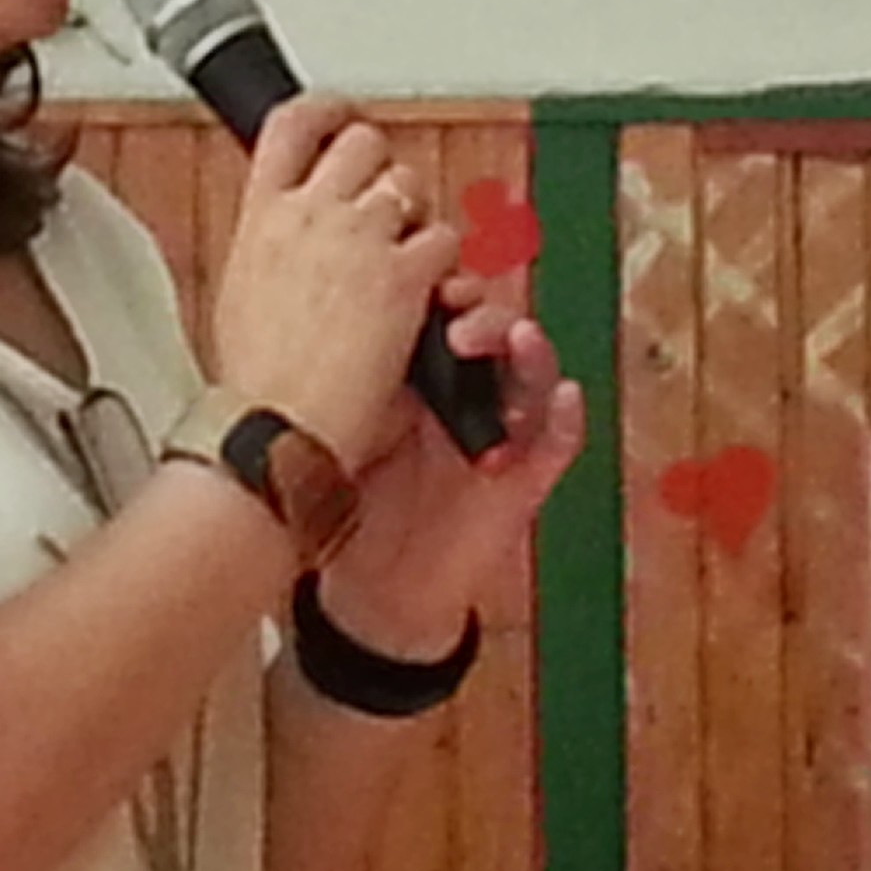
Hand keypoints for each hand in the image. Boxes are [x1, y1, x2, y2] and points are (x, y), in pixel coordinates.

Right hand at [208, 94, 457, 464]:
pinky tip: (424, 301)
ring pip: (409, 185)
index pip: (291, 125)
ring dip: (414, 218)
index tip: (340, 113)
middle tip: (386, 209)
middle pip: (362, 142)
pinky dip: (441, 270)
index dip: (325, 108)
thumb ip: (272, 251)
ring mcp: (358, 239)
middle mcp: (309, 213)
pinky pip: (441, 243)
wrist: (276, 430)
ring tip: (404, 264)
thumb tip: (289, 243)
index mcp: (261, 216)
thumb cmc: (256, 389)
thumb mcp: (242, 297)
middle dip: (381, 170)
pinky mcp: (402, 275)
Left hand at [311, 293, 585, 656]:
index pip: (441, 316)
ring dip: (529, 354)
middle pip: (492, 336)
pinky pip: (555, 445)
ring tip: (517, 338)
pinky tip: (564, 398)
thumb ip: (342, 389)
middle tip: (457, 316)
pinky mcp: (524, 483)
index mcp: (419, 378)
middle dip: (482, 316)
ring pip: (531, 380)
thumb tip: (305, 318)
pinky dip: (565, 419)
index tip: (419, 277)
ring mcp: (500, 436)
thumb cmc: (356, 509)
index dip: (439, 289)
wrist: (375, 593)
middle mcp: (465, 398)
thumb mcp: (342, 438)